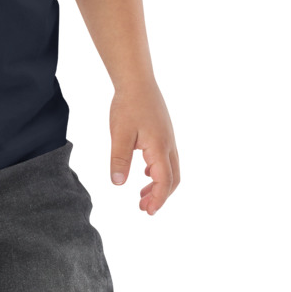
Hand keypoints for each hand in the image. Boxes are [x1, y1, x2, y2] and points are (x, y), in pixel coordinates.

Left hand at [109, 80, 179, 214]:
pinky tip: (144, 172)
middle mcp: (168, 145)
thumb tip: (117, 183)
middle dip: (160, 196)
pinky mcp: (164, 132)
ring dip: (159, 184)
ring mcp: (168, 138)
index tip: (147, 212)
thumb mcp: (120, 134)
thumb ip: (119, 159)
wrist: (137, 80)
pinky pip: (167, 158)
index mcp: (159, 148)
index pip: (164, 182)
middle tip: (144, 208)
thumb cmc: (128, 105)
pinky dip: (159, 171)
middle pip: (172, 179)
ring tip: (142, 194)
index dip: (158, 199)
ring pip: (171, 168)